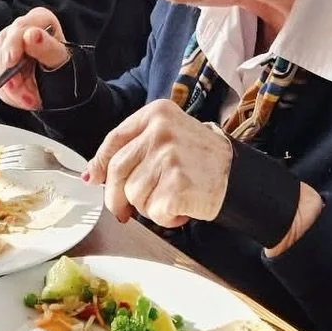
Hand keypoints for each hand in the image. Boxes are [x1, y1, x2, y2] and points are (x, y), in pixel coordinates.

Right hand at [0, 9, 69, 110]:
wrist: (63, 86)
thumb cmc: (65, 68)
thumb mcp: (59, 59)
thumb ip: (46, 47)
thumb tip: (31, 34)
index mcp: (39, 19)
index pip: (19, 28)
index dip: (12, 44)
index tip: (11, 61)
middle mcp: (19, 30)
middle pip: (3, 47)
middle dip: (10, 72)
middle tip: (19, 90)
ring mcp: (6, 47)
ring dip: (13, 87)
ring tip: (31, 98)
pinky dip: (10, 94)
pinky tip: (25, 98)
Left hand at [84, 100, 231, 230]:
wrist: (238, 173)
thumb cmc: (199, 158)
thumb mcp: (167, 137)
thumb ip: (133, 149)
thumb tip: (94, 174)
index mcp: (156, 114)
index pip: (114, 141)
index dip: (100, 164)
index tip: (94, 180)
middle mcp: (160, 131)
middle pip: (118, 171)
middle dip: (116, 197)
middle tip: (123, 210)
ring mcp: (169, 157)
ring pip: (133, 194)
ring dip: (148, 206)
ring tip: (171, 197)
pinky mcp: (177, 184)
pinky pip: (153, 211)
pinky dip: (166, 217)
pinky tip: (182, 206)